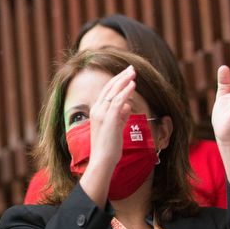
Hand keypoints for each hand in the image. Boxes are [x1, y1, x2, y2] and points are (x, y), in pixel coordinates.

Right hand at [78, 66, 135, 205]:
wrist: (102, 160)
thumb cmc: (108, 148)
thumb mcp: (115, 128)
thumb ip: (121, 116)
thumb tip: (128, 105)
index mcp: (96, 111)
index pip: (106, 92)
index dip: (116, 82)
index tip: (126, 75)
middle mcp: (96, 109)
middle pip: (109, 88)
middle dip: (120, 77)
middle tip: (131, 68)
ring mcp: (101, 113)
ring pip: (113, 91)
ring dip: (124, 80)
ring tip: (133, 72)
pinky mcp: (109, 118)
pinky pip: (118, 100)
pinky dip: (126, 90)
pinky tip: (133, 84)